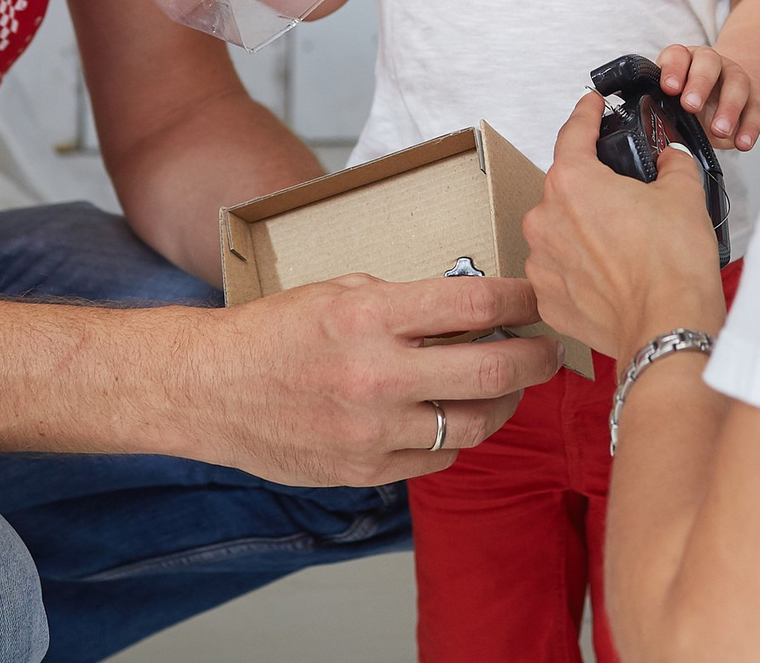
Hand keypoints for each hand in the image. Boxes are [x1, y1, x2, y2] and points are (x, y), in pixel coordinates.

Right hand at [196, 273, 562, 485]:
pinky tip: (452, 416)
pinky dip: (456, 437)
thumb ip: (404, 300)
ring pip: (475, 424)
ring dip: (504, 404)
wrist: (210, 389)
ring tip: (508, 387)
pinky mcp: (366, 470)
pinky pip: (438, 458)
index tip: (538, 298)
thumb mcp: (339, 289)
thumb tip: (468, 307)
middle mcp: (377, 374)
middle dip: (536, 358)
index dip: (522, 298)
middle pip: (493, 370)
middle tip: (549, 350)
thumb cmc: (273, 333)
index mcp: (370, 315)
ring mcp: (373, 429)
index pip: (476, 302)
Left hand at [525, 93, 728, 357]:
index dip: (586, 113)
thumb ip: (671, 164)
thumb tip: (669, 160)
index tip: (591, 106)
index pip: (573, 133)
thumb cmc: (671, 269)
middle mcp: (546, 219)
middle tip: (629, 200)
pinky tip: (612, 275)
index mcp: (573, 183)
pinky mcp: (548, 299)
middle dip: (595, 189)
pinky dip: (581, 268)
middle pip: (566, 187)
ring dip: (585, 231)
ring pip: (560, 230)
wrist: (666, 329)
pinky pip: (560, 270)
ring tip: (625, 246)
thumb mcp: (684, 194)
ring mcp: (542, 262)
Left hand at [658, 43, 759, 149]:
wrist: (729, 100)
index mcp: (686, 60)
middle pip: (708, 63)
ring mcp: (735, 78)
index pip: (678, 55)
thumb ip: (665, 108)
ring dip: (729, 107)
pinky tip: (742, 142)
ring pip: (736, 83)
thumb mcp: (675, 102)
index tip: (669, 88)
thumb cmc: (694, 101)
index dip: (673, 69)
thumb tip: (653, 126)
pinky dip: (749, 127)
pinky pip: (755, 109)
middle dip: (699, 83)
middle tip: (691, 106)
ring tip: (719, 130)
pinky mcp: (755, 98)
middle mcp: (711, 64)